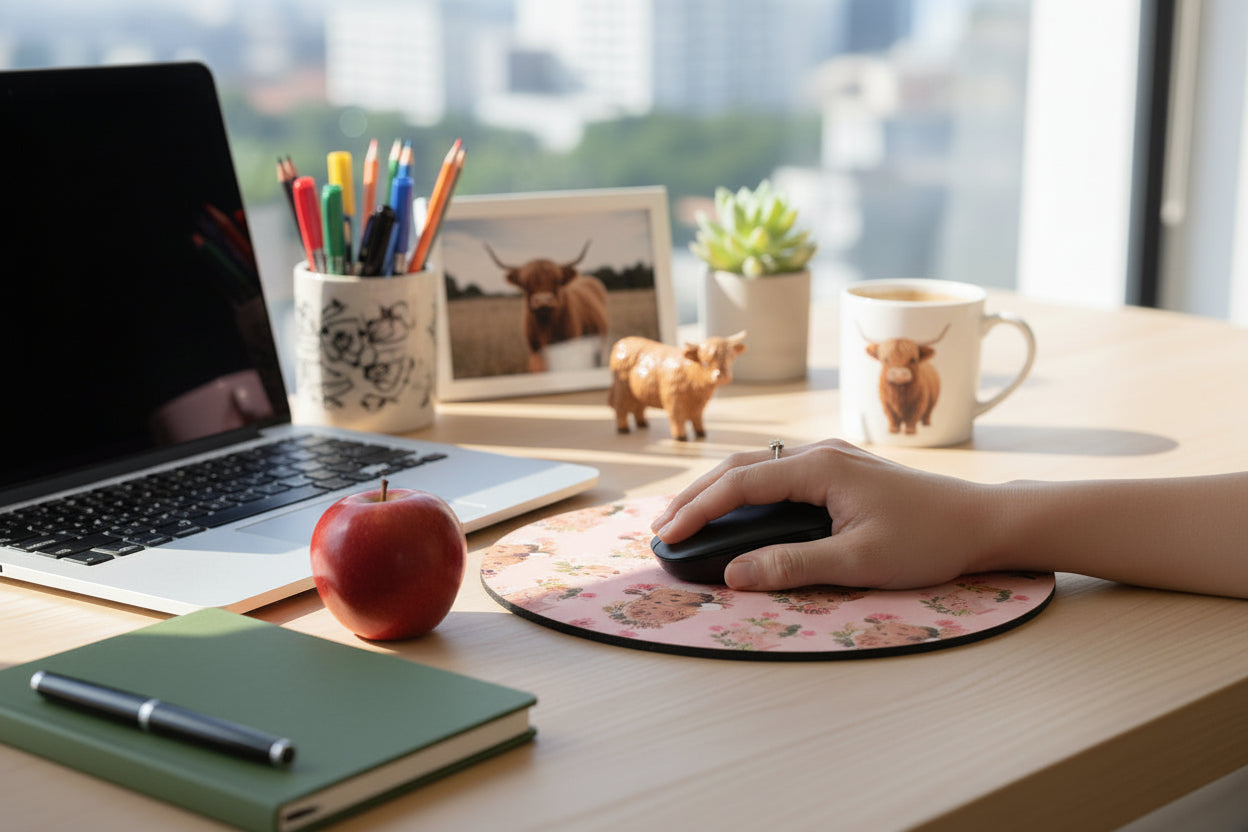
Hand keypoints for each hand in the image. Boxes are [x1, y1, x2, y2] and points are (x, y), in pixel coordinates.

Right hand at [651, 439, 993, 590]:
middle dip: (695, 497)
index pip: (740, 483)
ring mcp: (829, 459)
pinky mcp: (838, 472)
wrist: (981, 521)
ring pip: (756, 468)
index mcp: (819, 466)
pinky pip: (775, 475)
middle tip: (661, 530)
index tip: (667, 537)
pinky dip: (744, 492)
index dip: (697, 510)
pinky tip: (734, 511)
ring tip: (685, 520)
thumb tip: (735, 574)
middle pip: (739, 467)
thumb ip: (793, 565)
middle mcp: (819, 453)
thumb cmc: (928, 539)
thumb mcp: (859, 561)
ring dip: (717, 492)